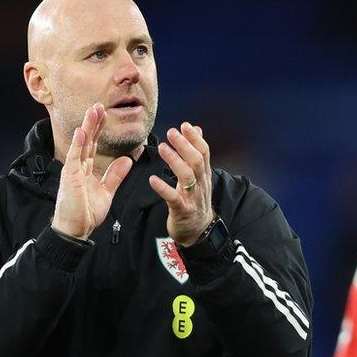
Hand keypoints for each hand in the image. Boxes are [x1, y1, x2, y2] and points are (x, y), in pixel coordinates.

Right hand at [51, 103, 133, 239]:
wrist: (76, 230)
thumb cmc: (87, 213)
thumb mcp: (107, 192)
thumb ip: (115, 175)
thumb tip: (128, 159)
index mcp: (86, 169)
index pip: (93, 144)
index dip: (99, 129)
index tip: (104, 114)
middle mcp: (78, 167)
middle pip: (87, 140)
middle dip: (94, 122)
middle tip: (99, 105)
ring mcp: (73, 170)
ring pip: (81, 144)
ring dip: (87, 126)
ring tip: (93, 110)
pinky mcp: (70, 177)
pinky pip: (74, 157)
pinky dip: (78, 144)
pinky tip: (82, 131)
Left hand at [149, 123, 214, 246]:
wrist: (198, 231)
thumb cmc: (195, 201)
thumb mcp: (199, 177)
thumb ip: (197, 153)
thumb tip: (197, 129)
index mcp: (204, 175)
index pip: (204, 152)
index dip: (195, 138)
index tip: (184, 125)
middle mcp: (200, 184)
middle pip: (196, 161)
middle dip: (184, 145)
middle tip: (171, 132)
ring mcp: (192, 198)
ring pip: (187, 176)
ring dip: (174, 160)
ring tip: (162, 148)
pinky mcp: (182, 210)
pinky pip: (173, 198)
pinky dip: (163, 188)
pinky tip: (152, 179)